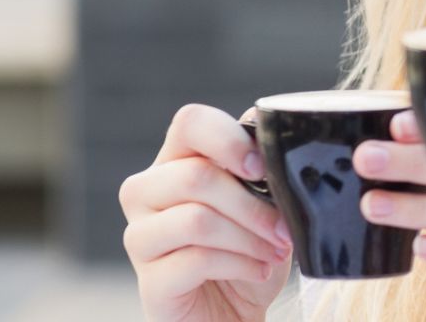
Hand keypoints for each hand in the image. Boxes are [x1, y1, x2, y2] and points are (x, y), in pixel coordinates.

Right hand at [119, 104, 294, 321]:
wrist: (236, 313)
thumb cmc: (251, 249)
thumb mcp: (267, 203)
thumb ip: (265, 167)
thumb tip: (278, 135)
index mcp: (178, 161)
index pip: (189, 122)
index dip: (227, 138)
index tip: (261, 167)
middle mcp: (147, 194)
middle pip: (195, 176)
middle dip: (253, 204)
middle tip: (284, 228)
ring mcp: (141, 238)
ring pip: (196, 219)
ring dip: (249, 237)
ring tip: (275, 251)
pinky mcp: (149, 282)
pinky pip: (196, 260)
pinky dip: (241, 264)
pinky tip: (259, 271)